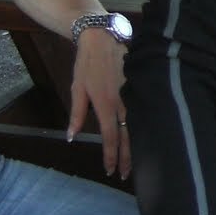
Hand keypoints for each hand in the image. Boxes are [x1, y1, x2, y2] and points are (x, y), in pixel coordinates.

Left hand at [69, 28, 129, 178]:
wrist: (103, 39)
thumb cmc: (87, 65)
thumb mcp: (77, 89)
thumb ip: (76, 114)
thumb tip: (72, 137)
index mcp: (106, 105)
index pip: (110, 137)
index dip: (111, 156)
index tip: (110, 171)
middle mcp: (122, 103)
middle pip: (128, 137)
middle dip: (127, 159)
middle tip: (126, 175)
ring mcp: (133, 95)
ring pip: (138, 127)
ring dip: (137, 147)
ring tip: (136, 162)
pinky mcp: (139, 88)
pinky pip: (143, 113)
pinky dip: (142, 129)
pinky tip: (144, 138)